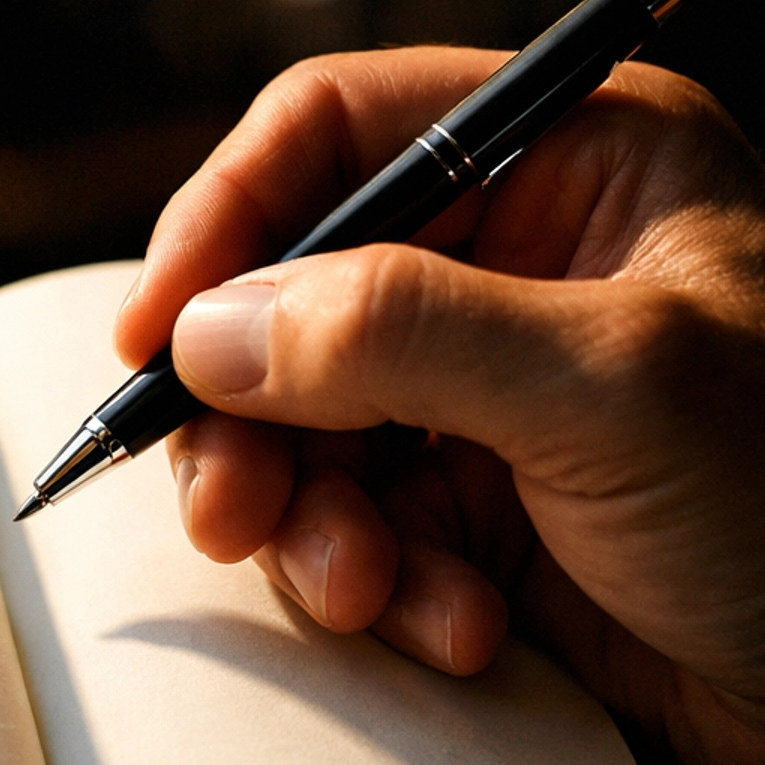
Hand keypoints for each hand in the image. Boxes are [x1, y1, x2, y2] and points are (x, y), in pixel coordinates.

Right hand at [116, 50, 764, 764]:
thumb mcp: (611, 387)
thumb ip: (400, 332)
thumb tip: (206, 330)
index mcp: (574, 161)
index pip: (339, 132)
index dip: (227, 221)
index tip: (153, 336)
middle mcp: (519, 262)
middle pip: (292, 295)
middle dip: (254, 418)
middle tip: (229, 514)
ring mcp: (492, 392)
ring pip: (304, 426)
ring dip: (310, 524)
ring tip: (365, 593)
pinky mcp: (480, 512)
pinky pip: (355, 527)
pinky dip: (378, 587)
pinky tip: (459, 632)